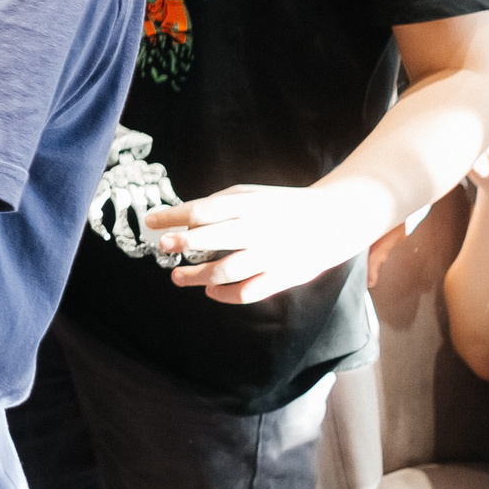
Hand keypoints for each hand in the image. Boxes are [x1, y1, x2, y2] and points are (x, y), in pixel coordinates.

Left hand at [159, 183, 384, 303]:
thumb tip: (184, 219)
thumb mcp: (252, 194)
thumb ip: (219, 204)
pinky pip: (250, 291)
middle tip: (163, 246)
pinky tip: (211, 292)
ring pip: (227, 270)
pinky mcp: (285, 276)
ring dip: (197, 276)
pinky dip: (227, 295)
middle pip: (214, 239)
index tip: (151, 221)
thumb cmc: (282, 205)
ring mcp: (273, 255)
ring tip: (177, 276)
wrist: (337, 218)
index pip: (204, 210)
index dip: (174, 216)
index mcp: (250, 205)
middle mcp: (261, 229)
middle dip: (184, 243)